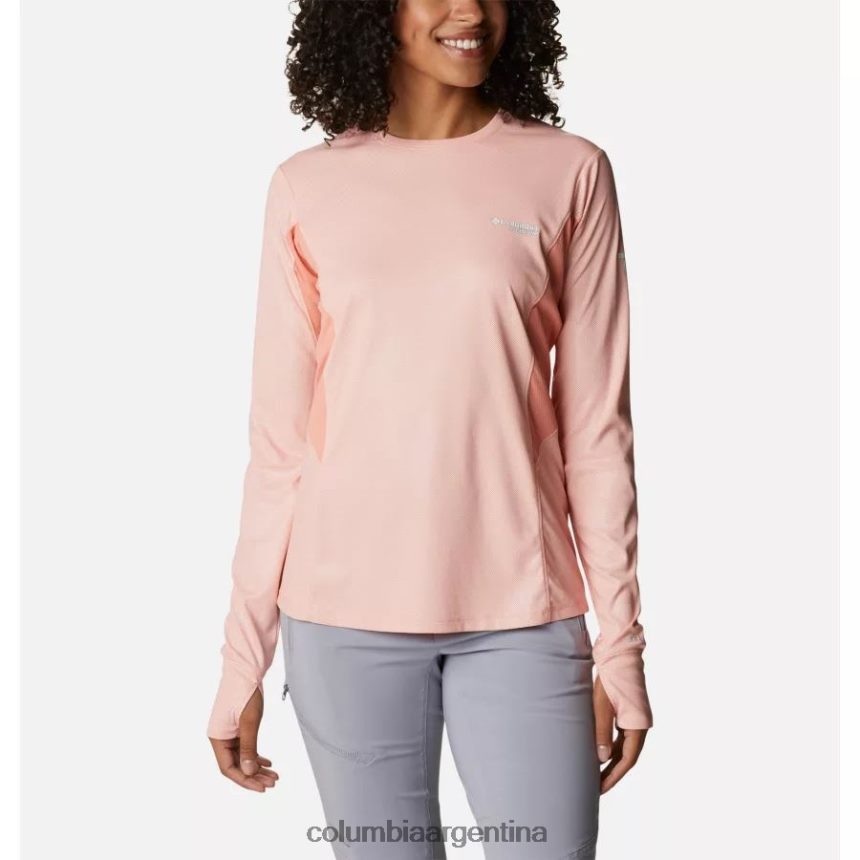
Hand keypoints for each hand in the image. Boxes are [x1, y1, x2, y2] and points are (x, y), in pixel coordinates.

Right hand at [209, 687, 279, 791]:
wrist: (246, 670)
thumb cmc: (245, 693)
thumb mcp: (249, 722)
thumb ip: (249, 748)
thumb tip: (249, 773)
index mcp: (217, 738)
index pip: (228, 768)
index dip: (245, 780)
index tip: (262, 787)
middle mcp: (220, 738)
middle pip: (236, 765)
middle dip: (254, 775)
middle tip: (273, 783)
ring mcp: (229, 733)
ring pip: (242, 757)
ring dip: (257, 767)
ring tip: (274, 776)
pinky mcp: (237, 727)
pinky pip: (245, 747)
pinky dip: (256, 755)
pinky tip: (268, 762)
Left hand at [593, 674, 647, 793]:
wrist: (618, 653)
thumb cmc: (610, 678)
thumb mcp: (602, 705)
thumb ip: (602, 732)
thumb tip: (601, 759)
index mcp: (637, 725)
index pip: (627, 759)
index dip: (614, 776)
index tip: (600, 788)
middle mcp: (639, 725)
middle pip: (626, 756)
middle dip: (611, 773)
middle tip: (595, 788)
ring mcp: (633, 718)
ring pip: (623, 747)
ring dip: (610, 761)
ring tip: (594, 775)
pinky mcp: (626, 712)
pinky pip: (619, 736)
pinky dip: (609, 746)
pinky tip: (597, 753)